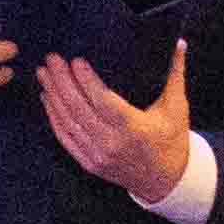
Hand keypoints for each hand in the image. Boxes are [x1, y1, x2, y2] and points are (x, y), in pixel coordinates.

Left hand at [42, 44, 200, 202]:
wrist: (166, 182)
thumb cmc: (172, 140)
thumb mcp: (177, 108)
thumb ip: (175, 74)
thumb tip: (179, 42)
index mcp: (134, 129)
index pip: (103, 101)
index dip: (87, 81)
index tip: (75, 60)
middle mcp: (112, 143)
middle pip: (78, 109)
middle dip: (61, 81)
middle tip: (52, 58)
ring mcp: (97, 155)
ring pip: (68, 122)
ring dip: (53, 95)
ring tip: (44, 73)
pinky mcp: (88, 163)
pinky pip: (65, 138)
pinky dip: (53, 117)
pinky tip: (47, 98)